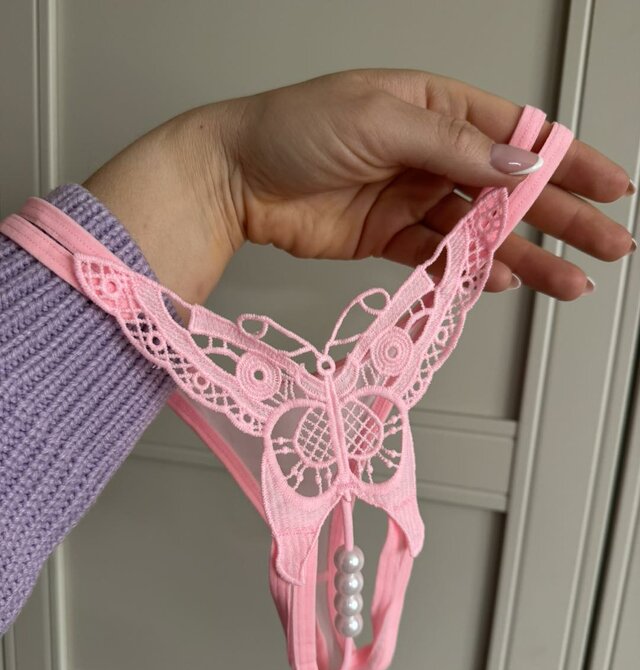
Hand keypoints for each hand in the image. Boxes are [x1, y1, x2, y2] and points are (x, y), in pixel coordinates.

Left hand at [85, 69, 634, 305]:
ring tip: (563, 281)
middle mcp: (431, 154)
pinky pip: (439, 259)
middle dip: (562, 218)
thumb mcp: (381, 120)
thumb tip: (519, 167)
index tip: (609, 187)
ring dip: (521, 258)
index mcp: (437, 108)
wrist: (234, 180)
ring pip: (481, 232)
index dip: (568, 162)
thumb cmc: (294, 130)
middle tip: (605, 245)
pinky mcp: (389, 238)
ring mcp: (411, 199)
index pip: (518, 135)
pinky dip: (464, 273)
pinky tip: (491, 283)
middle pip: (510, 190)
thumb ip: (454, 148)